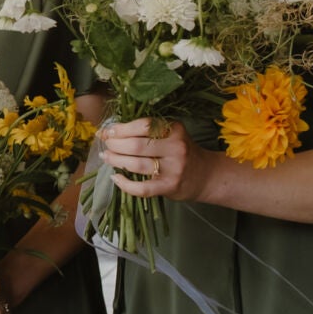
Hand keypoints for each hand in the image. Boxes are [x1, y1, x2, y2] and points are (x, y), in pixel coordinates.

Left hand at [97, 117, 211, 200]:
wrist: (205, 175)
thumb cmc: (181, 152)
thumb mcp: (171, 135)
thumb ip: (148, 131)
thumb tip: (111, 130)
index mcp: (175, 130)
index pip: (143, 125)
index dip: (121, 128)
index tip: (107, 131)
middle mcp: (176, 147)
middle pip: (136, 145)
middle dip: (115, 144)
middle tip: (106, 145)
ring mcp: (173, 168)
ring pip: (136, 164)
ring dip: (116, 160)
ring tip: (107, 157)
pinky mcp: (169, 186)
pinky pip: (142, 188)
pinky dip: (125, 184)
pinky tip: (115, 178)